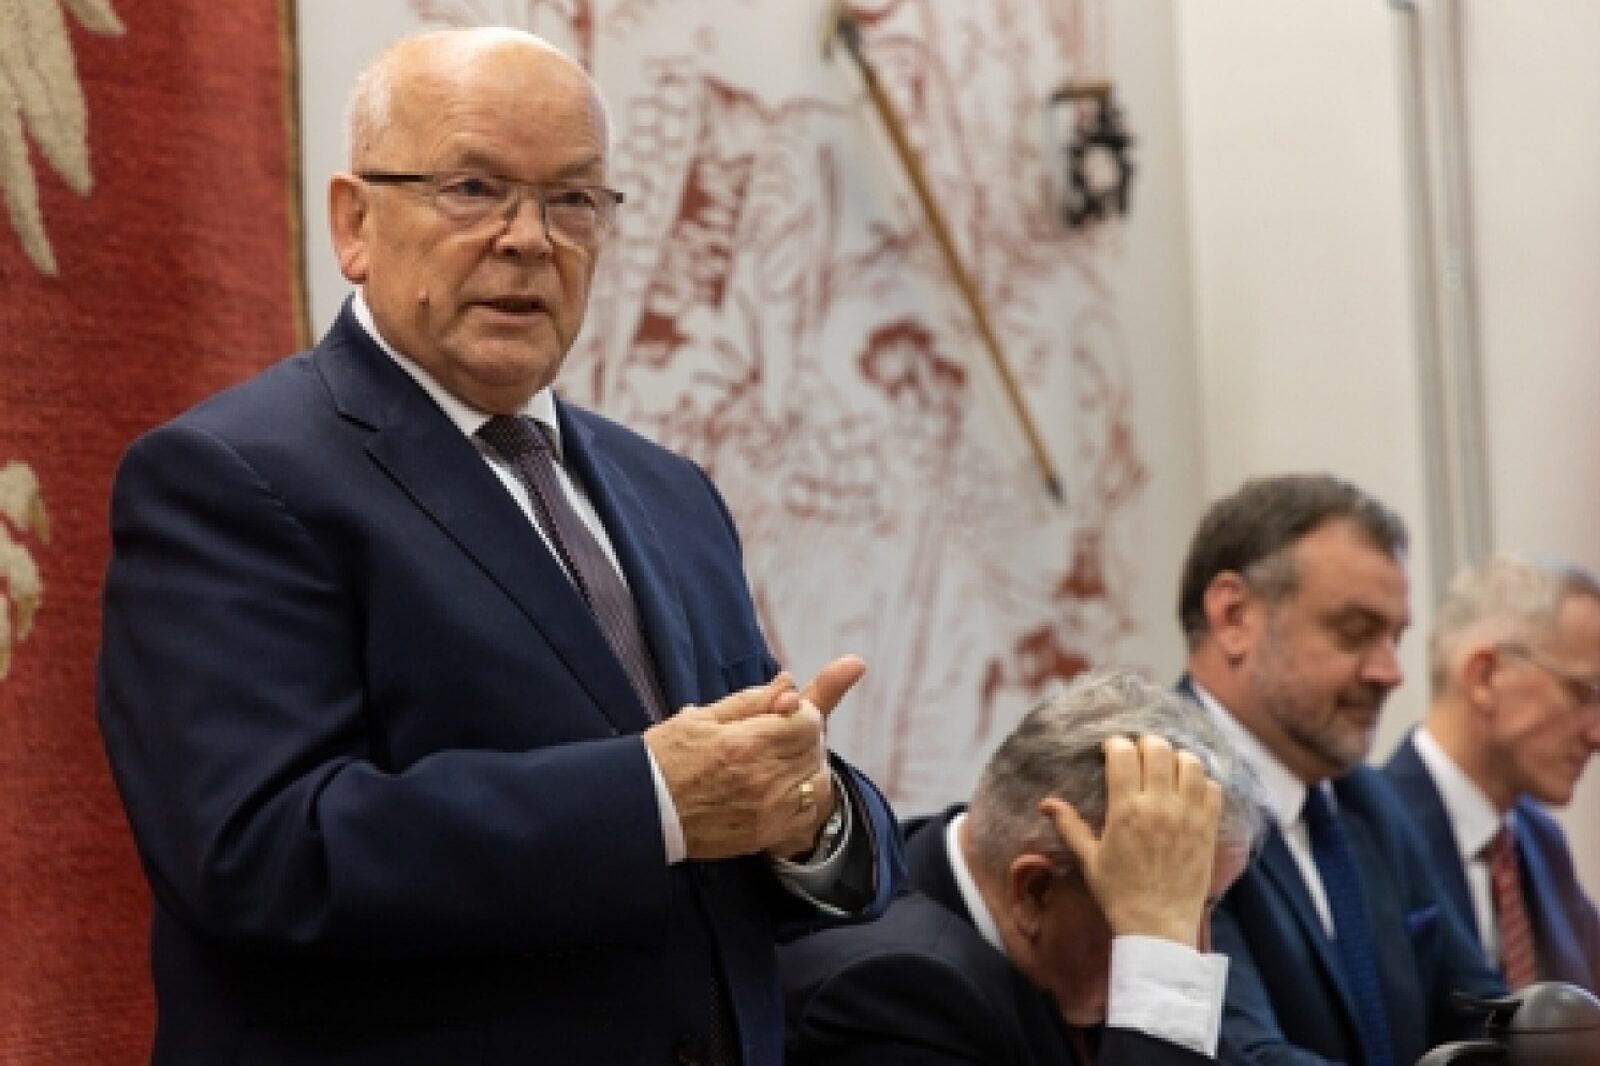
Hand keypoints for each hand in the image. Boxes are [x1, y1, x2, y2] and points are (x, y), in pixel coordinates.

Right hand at [643, 656, 865, 859]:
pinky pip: (808, 815)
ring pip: (819, 783)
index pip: (809, 721)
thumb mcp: (703, 717)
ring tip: (783, 762)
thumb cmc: (667, 758)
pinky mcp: (765, 835)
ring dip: (809, 768)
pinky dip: (805, 799)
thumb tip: (789, 683)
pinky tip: (784, 790)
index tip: (784, 714)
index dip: (801, 713)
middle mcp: (763, 778)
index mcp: (747, 743)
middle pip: (815, 750)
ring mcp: (768, 811)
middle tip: (779, 735)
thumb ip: (752, 700)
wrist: (643, 810)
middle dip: (804, 737)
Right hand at [1040, 734, 1220, 945]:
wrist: (1158, 926)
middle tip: (1138, 756)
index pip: (1123, 754)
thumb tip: (1046, 803)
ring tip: (1166, 769)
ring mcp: (1188, 815)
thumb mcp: (1089, 860)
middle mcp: (1159, 806)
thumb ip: (1070, 826)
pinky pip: (1212, 787)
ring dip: (1175, 758)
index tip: (1110, 751)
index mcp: (1125, 810)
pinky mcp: (1208, 828)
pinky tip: (1188, 790)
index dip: (1115, 745)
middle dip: (1145, 744)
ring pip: (1189, 762)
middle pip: (1158, 749)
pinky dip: (1201, 781)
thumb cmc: (1119, 894)